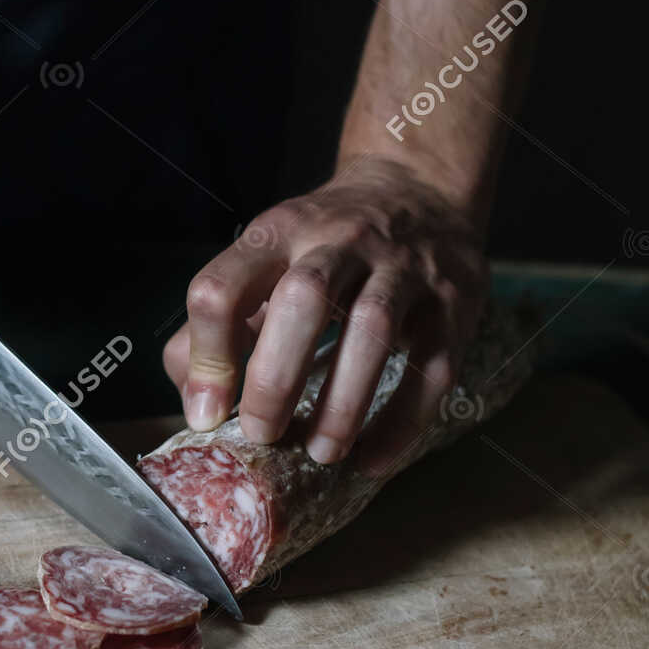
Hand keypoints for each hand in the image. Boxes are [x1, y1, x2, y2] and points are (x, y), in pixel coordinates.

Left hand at [165, 156, 487, 473]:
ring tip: (321, 453)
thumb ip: (224, 320)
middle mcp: (339, 240)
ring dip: (342, 401)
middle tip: (264, 434)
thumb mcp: (267, 257)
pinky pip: (431, 366)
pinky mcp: (451, 301)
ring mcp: (402, 267)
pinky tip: (373, 459)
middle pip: (302, 299)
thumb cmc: (326, 242)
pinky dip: (402, 420)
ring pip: (372, 328)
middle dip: (275, 377)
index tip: (208, 414)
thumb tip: (197, 400)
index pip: (224, 287)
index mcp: (278, 233)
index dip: (207, 357)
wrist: (419, 188)